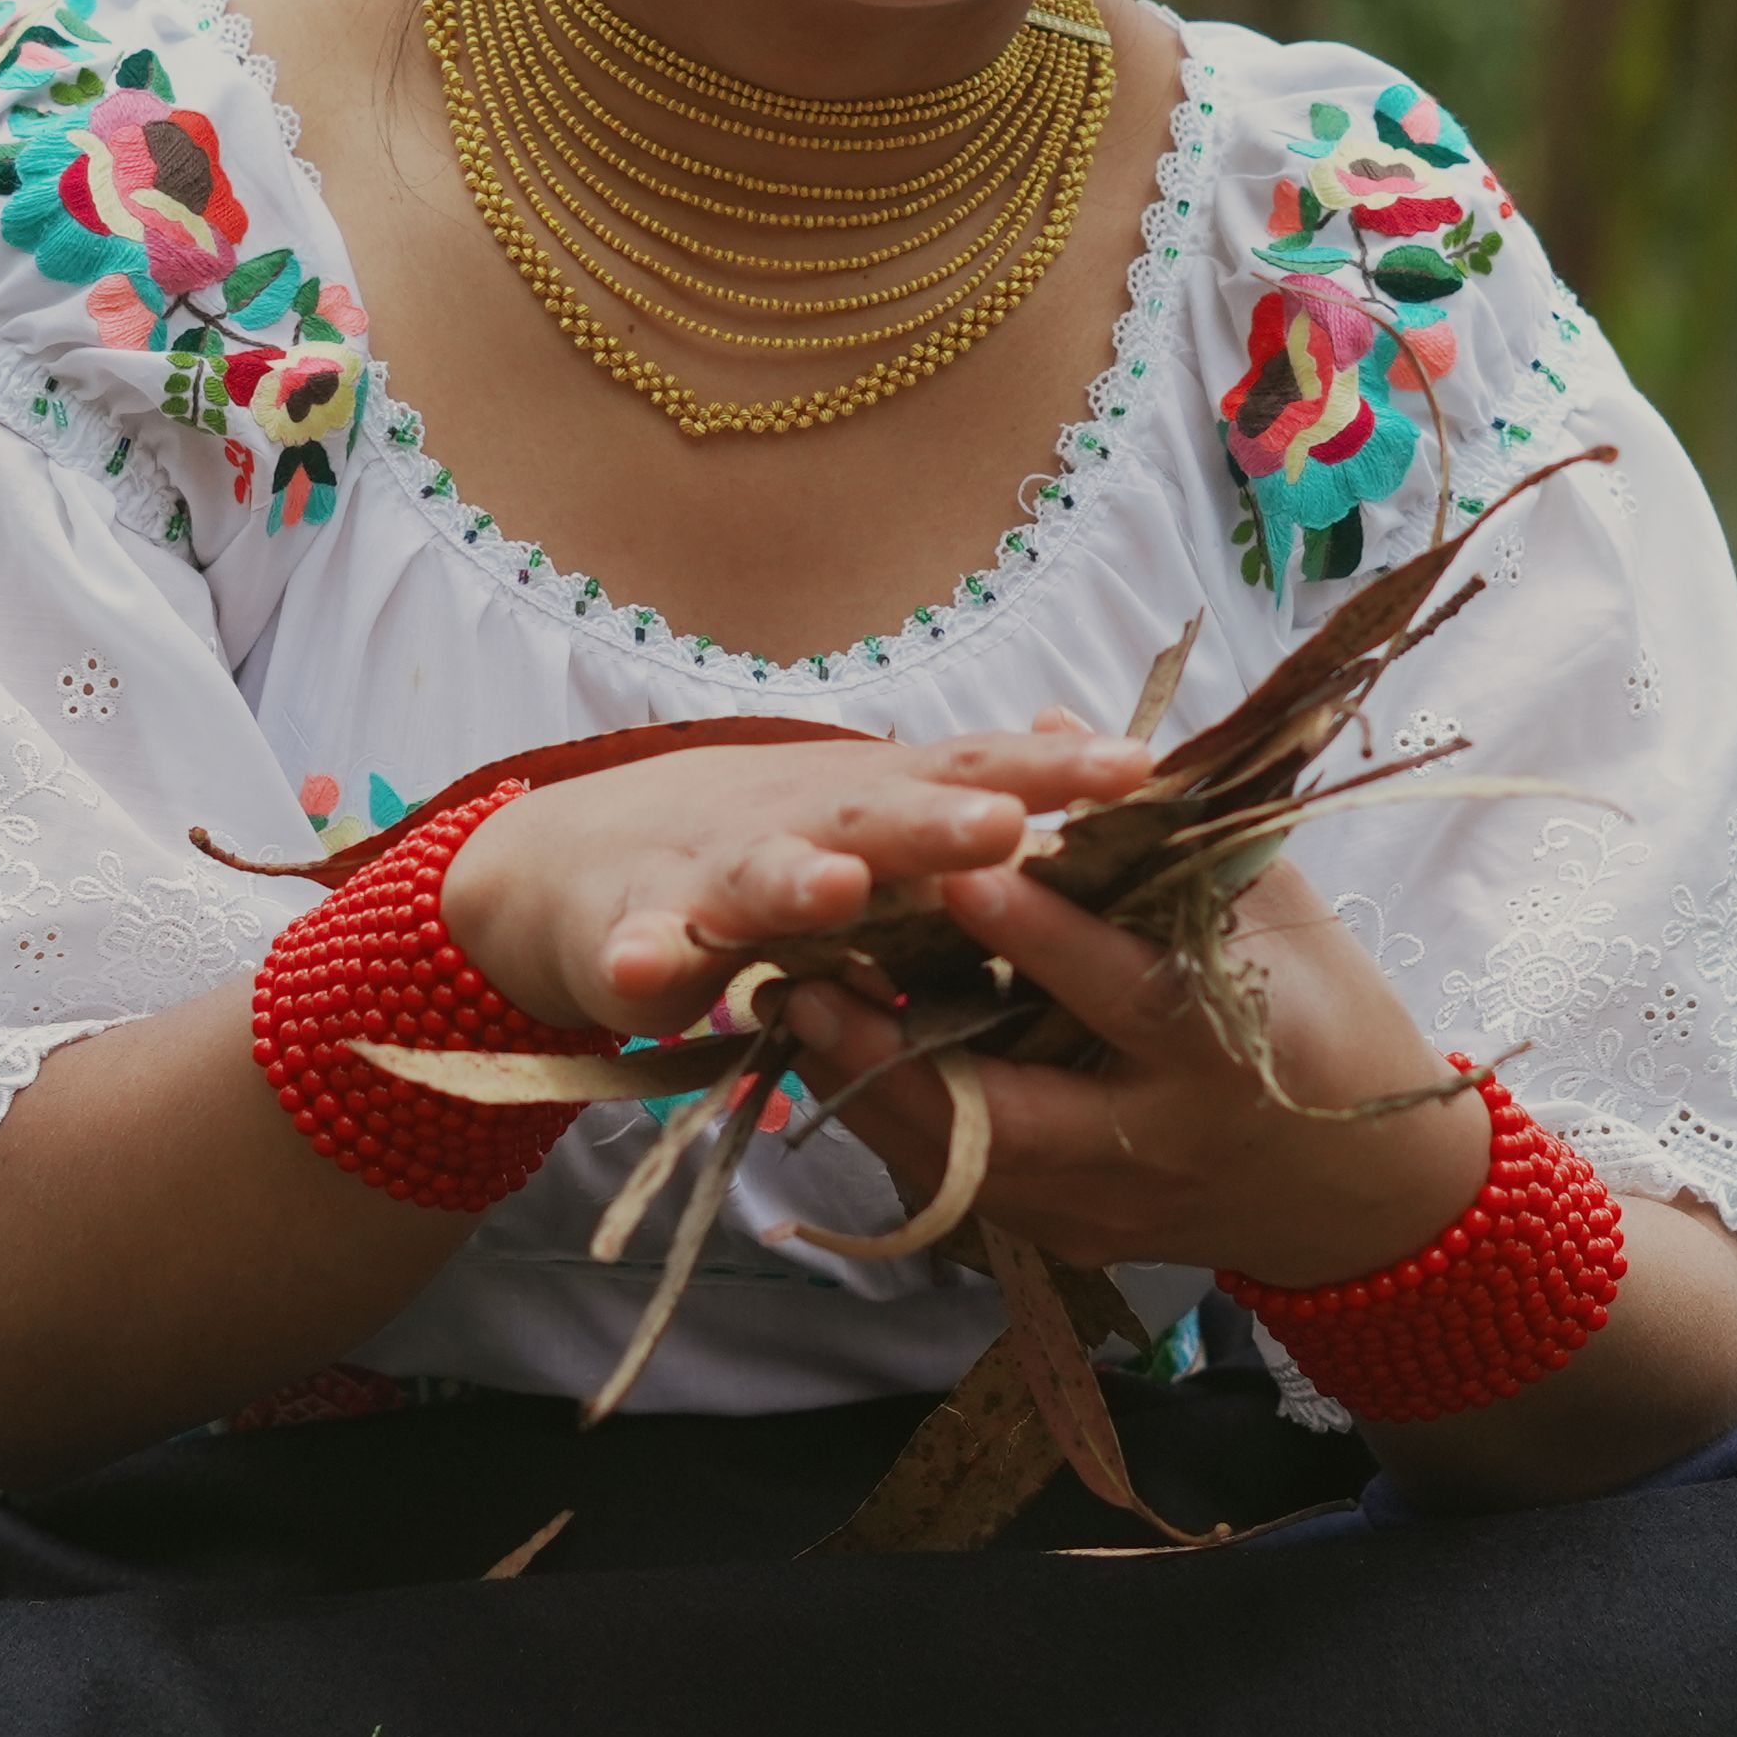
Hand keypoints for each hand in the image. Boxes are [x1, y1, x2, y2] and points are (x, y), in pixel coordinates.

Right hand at [436, 725, 1155, 1036]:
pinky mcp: (637, 928)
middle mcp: (807, 822)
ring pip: (763, 875)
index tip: (1137, 766)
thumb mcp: (884, 826)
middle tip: (1004, 826)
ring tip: (835, 888)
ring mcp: (715, 872)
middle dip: (941, 823)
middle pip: (881, 815)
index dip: (1053, 771)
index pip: (979, 773)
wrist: (599, 857)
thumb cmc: (777, 845)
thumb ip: (976, 811)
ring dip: (799, 880)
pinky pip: (639, 948)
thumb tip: (1109, 781)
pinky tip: (644, 969)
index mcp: (881, 801)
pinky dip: (641, 955)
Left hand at [783, 852, 1492, 1289]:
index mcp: (1226, 1049)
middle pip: (1009, 1112)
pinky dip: (896, 1128)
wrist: (1369, 1195)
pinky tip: (839, 1068)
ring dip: (866, 1091)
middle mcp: (1159, 1142)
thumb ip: (1165, 828)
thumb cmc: (1333, 1022)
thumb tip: (1054, 727)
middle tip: (812, 974)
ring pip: (962, 1165)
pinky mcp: (1072, 1240)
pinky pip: (961, 1190)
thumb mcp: (1278, 910)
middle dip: (897, 1048)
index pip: (1122, 990)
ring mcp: (1108, 1207)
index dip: (1038, 933)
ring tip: (795, 1009)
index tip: (957, 868)